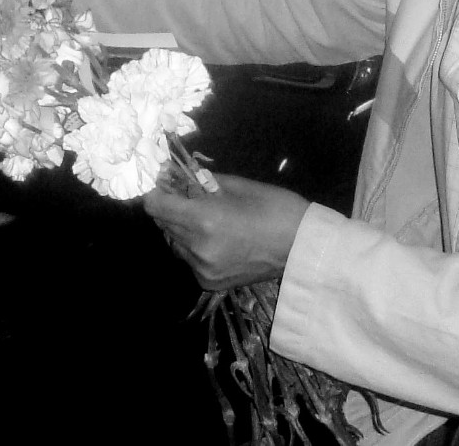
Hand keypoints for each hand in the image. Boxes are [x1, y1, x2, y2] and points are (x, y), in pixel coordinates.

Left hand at [143, 171, 310, 289]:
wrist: (302, 247)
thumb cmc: (275, 207)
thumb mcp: (238, 185)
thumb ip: (201, 181)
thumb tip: (175, 175)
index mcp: (203, 219)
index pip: (156, 206)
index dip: (158, 192)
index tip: (167, 184)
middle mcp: (196, 248)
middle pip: (163, 224)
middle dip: (172, 207)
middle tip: (191, 196)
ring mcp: (202, 269)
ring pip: (174, 242)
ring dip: (182, 228)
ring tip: (207, 218)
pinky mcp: (209, 282)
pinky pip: (189, 258)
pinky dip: (195, 247)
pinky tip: (217, 238)